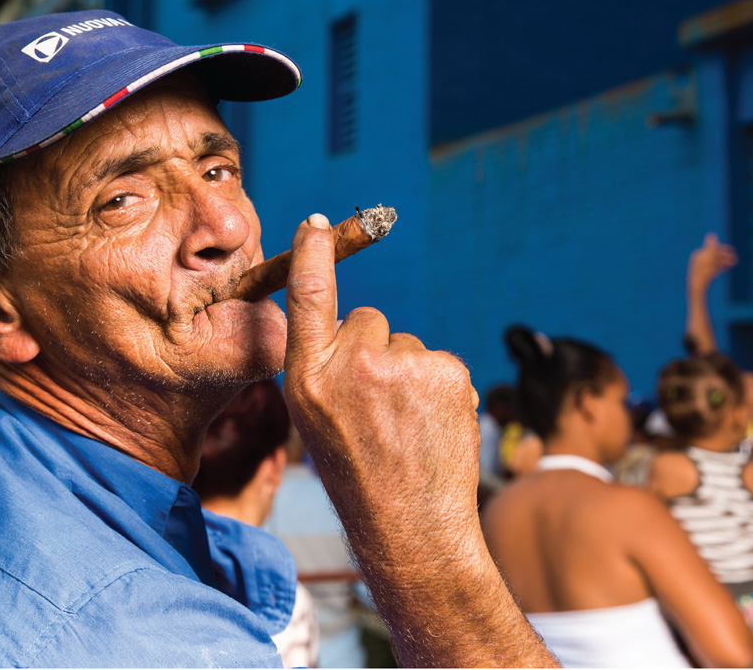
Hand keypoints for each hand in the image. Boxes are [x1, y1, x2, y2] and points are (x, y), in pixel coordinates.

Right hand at [282, 213, 480, 534]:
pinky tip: (433, 426)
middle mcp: (349, 364)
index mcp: (306, 379)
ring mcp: (400, 366)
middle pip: (368, 319)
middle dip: (376, 349)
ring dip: (410, 374)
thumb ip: (327, 369)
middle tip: (379, 408)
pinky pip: (440, 360)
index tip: (316, 224)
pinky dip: (440, 388)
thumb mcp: (315, 422)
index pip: (307, 298)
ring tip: (407, 427)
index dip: (312, 254)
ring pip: (408, 342)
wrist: (412, 528)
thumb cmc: (359, 477)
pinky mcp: (446, 370)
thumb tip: (362, 326)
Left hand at [688, 233, 736, 293]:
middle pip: (713, 255)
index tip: (733, 250)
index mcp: (698, 254)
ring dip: (725, 261)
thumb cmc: (704, 272)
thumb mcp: (709, 257)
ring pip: (714, 262)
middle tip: (735, 258)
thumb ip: (711, 246)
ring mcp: (700, 267)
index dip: (723, 249)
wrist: (698, 288)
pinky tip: (728, 267)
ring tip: (734, 263)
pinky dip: (721, 266)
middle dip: (725, 256)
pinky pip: (712, 268)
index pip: (712, 248)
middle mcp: (698, 259)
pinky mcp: (702, 274)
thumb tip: (712, 233)